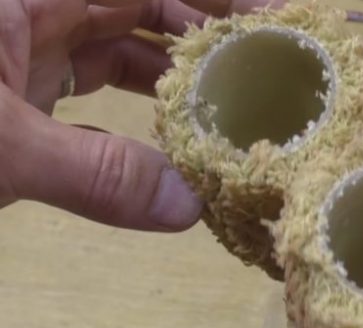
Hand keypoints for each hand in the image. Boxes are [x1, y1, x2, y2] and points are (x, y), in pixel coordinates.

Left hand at [0, 0, 277, 230]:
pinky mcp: (13, 112)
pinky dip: (126, 130)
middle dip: (199, 37)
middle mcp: (31, 20)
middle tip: (262, 70)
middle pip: (137, 13)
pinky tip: (164, 158)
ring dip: (167, 86)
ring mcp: (19, 64)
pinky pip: (84, 107)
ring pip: (112, 60)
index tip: (267, 21)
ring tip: (225, 113)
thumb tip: (193, 205)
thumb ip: (95, 171)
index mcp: (30, 0)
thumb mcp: (2, 147)